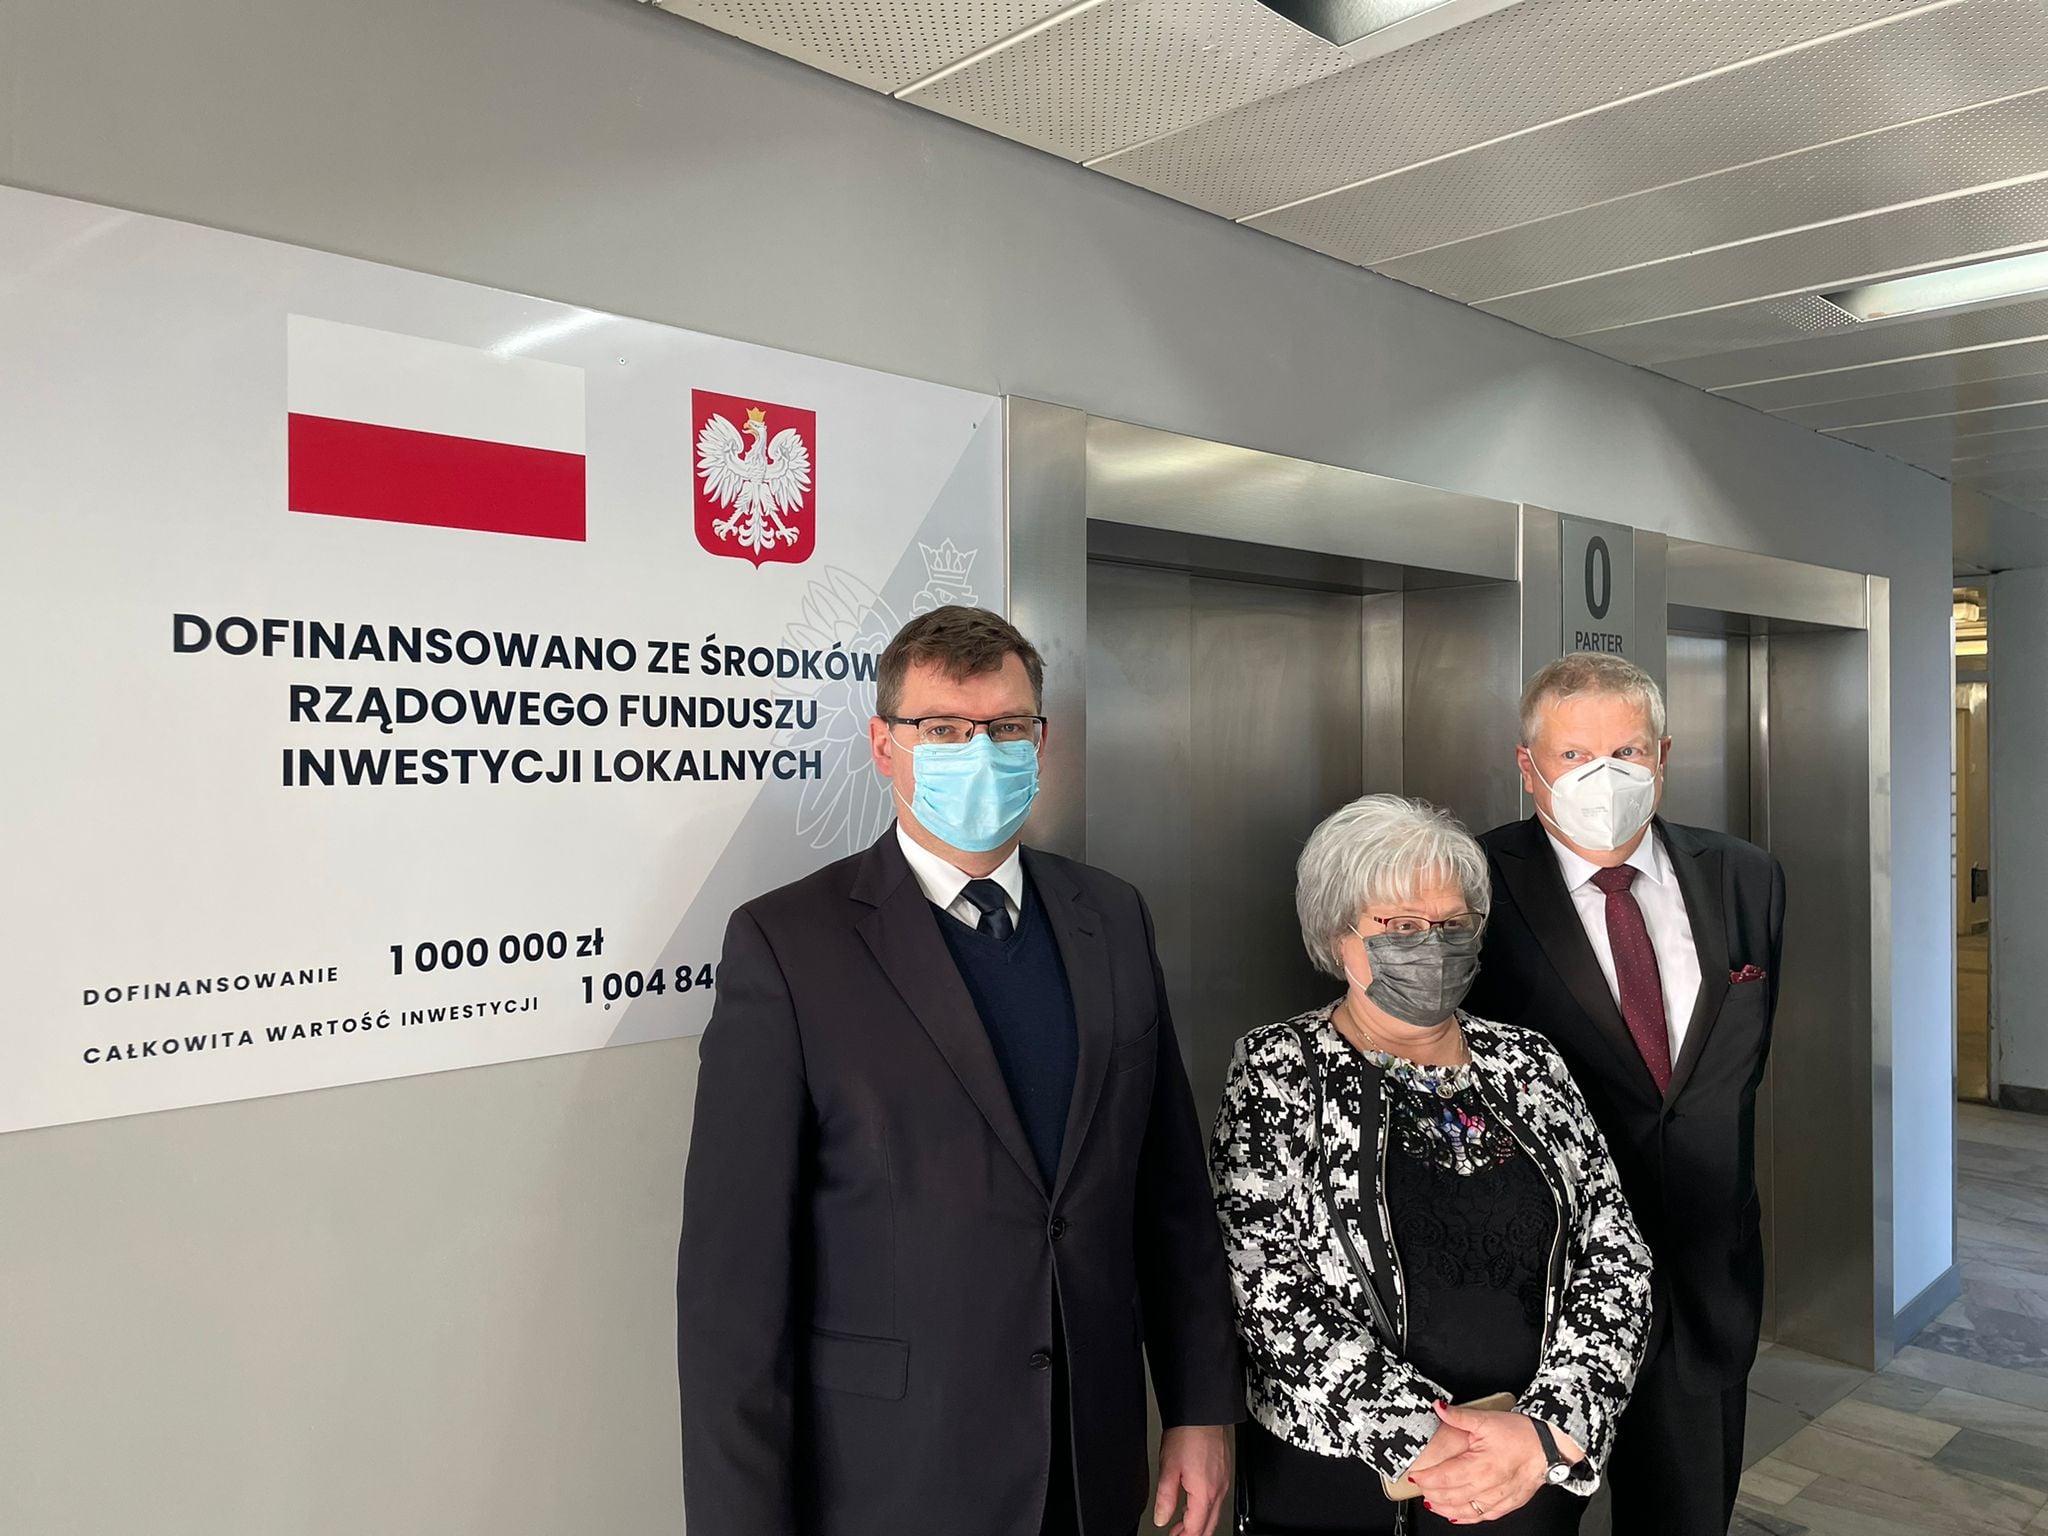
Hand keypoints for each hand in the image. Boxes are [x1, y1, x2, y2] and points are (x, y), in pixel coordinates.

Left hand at [1153, 1424, 1230, 1535]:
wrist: (1203, 1413)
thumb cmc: (1187, 1434)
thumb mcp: (1168, 1468)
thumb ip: (1165, 1497)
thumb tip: (1161, 1518)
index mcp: (1204, 1493)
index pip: (1196, 1529)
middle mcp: (1218, 1490)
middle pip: (1209, 1526)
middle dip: (1193, 1535)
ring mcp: (1223, 1481)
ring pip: (1214, 1514)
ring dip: (1199, 1524)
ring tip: (1181, 1525)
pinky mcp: (1224, 1473)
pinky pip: (1217, 1500)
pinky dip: (1205, 1510)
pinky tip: (1194, 1505)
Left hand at [1406, 1403, 1579, 1523]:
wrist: (1549, 1445)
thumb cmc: (1521, 1434)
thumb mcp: (1486, 1419)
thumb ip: (1459, 1416)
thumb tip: (1438, 1408)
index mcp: (1481, 1466)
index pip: (1446, 1478)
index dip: (1427, 1479)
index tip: (1415, 1476)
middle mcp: (1489, 1486)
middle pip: (1452, 1497)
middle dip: (1432, 1494)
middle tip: (1420, 1488)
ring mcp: (1499, 1497)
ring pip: (1466, 1510)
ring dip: (1446, 1508)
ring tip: (1432, 1503)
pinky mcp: (1508, 1503)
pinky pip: (1484, 1516)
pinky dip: (1467, 1517)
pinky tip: (1457, 1514)